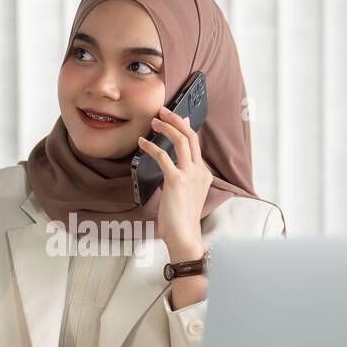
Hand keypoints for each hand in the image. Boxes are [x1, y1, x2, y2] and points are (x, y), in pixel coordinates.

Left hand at [136, 104, 211, 259]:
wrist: (184, 236)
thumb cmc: (180, 219)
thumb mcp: (184, 194)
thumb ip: (180, 178)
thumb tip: (168, 165)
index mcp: (203, 174)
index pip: (195, 144)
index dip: (184, 128)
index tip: (176, 118)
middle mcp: (199, 171)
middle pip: (190, 136)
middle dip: (176, 120)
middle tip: (163, 111)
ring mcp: (190, 175)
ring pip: (181, 141)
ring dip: (166, 128)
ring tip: (153, 122)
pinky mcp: (176, 181)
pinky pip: (163, 157)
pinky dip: (151, 147)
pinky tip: (142, 144)